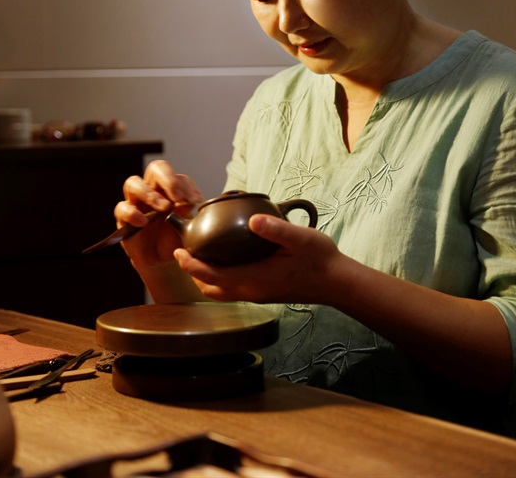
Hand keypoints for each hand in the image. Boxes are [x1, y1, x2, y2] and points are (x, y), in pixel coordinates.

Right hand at [114, 159, 202, 268]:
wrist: (161, 261)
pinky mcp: (123, 218)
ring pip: (133, 183)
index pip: (177, 176)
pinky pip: (122, 208)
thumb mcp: (187, 228)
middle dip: (168, 180)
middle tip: (178, 198)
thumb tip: (190, 201)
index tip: (196, 200)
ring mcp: (136, 202)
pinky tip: (144, 222)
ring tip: (163, 208)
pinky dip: (133, 213)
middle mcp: (152, 191)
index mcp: (170, 190)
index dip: (186, 185)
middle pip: (156, 169)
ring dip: (150, 194)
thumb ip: (188, 213)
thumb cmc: (174, 239)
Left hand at [173, 213, 341, 303]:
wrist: (337, 283)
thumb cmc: (320, 259)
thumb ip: (276, 229)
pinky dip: (219, 278)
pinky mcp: (263, 293)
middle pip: (210, 289)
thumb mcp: (301, 239)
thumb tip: (252, 219)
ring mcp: (257, 294)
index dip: (191, 265)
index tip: (178, 251)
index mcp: (255, 279)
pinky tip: (225, 260)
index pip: (213, 277)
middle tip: (183, 250)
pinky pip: (232, 290)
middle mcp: (252, 291)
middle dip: (193, 272)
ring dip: (205, 276)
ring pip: (221, 292)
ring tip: (199, 255)